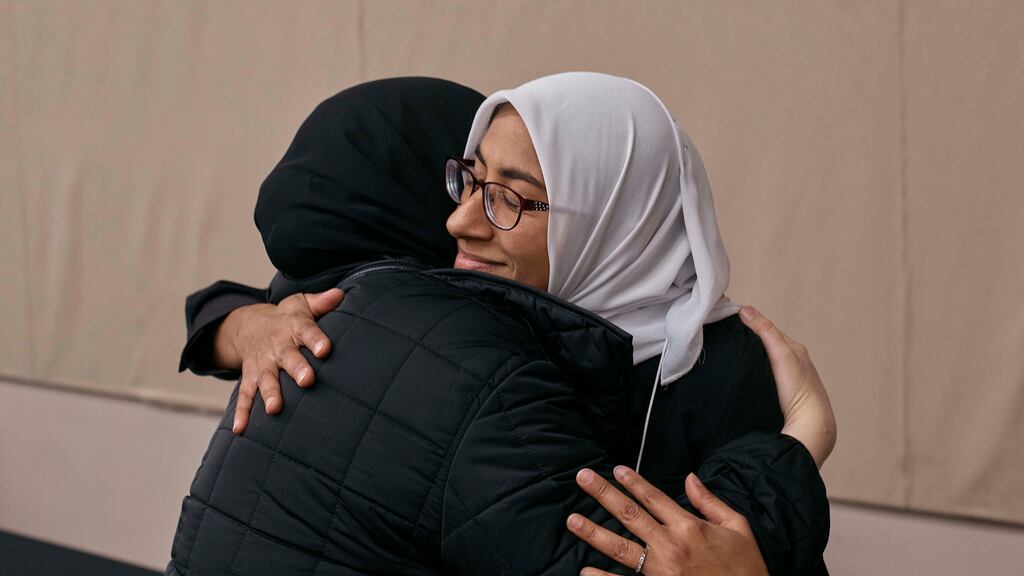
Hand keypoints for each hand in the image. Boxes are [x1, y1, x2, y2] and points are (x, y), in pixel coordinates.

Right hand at [216, 288, 344, 433]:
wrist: (249, 325)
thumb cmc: (287, 317)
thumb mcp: (301, 304)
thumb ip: (321, 302)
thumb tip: (341, 295)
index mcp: (293, 327)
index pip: (307, 331)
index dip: (316, 339)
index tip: (326, 349)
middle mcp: (277, 346)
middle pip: (287, 358)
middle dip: (297, 369)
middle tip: (307, 380)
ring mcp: (262, 364)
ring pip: (265, 379)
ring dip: (269, 394)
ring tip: (274, 409)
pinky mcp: (250, 377)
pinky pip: (244, 395)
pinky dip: (241, 412)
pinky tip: (240, 429)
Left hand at [568, 467, 767, 575]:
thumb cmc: (746, 566)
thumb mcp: (737, 528)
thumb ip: (710, 501)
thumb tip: (690, 477)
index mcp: (689, 527)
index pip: (654, 497)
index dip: (633, 482)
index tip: (615, 469)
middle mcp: (671, 545)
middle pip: (630, 514)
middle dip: (603, 493)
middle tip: (582, 477)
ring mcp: (661, 571)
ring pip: (620, 547)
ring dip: (594, 532)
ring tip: (572, 520)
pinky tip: (585, 570)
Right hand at [740, 305, 836, 467]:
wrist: (809, 426)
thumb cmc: (799, 390)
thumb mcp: (781, 354)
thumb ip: (765, 331)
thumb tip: (745, 310)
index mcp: (795, 350)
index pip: (768, 330)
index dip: (749, 326)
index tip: (728, 324)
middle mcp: (794, 362)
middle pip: (766, 347)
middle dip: (748, 344)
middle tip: (726, 343)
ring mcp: (788, 380)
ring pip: (764, 363)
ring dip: (751, 361)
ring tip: (732, 361)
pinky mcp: (782, 396)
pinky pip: (765, 378)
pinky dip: (754, 374)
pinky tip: (745, 379)